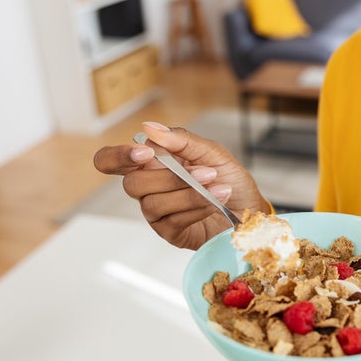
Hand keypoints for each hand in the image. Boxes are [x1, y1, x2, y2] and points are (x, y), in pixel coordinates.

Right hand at [93, 122, 269, 249]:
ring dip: (189, 193)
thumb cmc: (229, 179)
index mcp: (151, 163)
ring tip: (219, 188)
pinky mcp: (169, 232)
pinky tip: (215, 202)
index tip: (144, 154)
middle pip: (131, 184)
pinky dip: (197, 207)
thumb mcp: (212, 153)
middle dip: (170, 178)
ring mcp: (157, 212)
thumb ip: (182, 140)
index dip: (117, 157)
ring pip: (153, 203)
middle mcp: (148, 188)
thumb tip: (149, 128)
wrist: (250, 209)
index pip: (110, 161)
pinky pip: (172, 220)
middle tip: (205, 172)